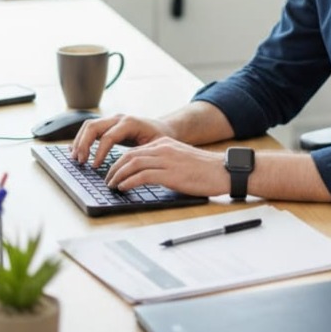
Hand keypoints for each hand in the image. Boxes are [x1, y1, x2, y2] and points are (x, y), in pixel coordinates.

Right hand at [69, 113, 167, 167]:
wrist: (164, 128)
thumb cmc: (161, 138)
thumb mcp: (154, 147)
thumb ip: (140, 154)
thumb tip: (126, 168)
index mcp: (130, 123)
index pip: (108, 137)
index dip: (99, 152)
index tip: (94, 167)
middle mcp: (119, 118)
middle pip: (93, 126)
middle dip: (83, 144)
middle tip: (80, 161)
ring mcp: (113, 120)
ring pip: (89, 125)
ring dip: (80, 141)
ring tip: (76, 158)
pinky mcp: (109, 125)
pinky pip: (91, 128)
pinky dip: (82, 138)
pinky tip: (76, 150)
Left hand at [103, 136, 226, 196]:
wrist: (222, 171)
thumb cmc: (205, 170)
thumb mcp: (180, 159)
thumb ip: (164, 162)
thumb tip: (148, 175)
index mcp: (165, 143)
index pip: (135, 150)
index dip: (120, 161)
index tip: (113, 172)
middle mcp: (163, 148)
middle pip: (130, 155)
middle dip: (114, 168)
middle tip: (108, 180)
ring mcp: (166, 160)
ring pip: (133, 164)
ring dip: (118, 175)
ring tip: (112, 185)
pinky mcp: (170, 173)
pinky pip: (142, 175)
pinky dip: (129, 182)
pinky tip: (123, 188)